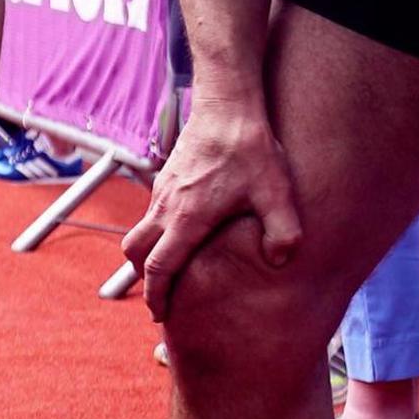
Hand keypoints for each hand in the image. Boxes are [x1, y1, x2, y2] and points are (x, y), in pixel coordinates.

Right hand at [121, 101, 301, 323]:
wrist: (227, 103)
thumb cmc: (250, 148)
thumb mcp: (277, 192)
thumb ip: (283, 232)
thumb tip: (279, 260)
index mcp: (187, 218)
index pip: (159, 267)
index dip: (157, 295)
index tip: (160, 315)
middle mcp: (166, 206)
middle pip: (135, 252)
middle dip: (144, 278)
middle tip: (161, 297)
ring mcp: (163, 190)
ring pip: (141, 230)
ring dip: (150, 253)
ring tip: (172, 269)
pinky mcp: (168, 177)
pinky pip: (151, 212)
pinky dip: (157, 232)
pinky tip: (185, 231)